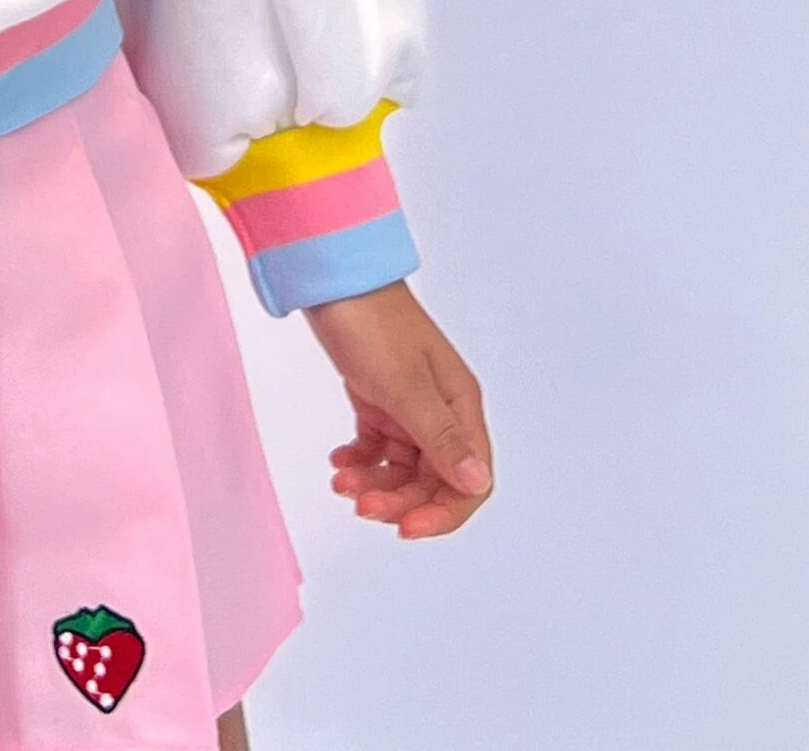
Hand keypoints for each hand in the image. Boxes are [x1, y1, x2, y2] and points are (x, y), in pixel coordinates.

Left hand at [303, 279, 492, 539]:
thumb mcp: (404, 386)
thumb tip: (477, 483)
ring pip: (402, 468)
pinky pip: (378, 448)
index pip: (469, 480)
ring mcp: (409, 406)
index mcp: (459, 405)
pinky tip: (340, 461)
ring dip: (375, 483)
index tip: (406, 527)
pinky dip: (361, 461)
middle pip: (433, 480)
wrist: (332, 280)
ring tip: (341, 482)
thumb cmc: (372, 322)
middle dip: (399, 500)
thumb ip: (439, 438)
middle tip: (361, 506)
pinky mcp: (379, 399)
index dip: (442, 512)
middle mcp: (440, 410)